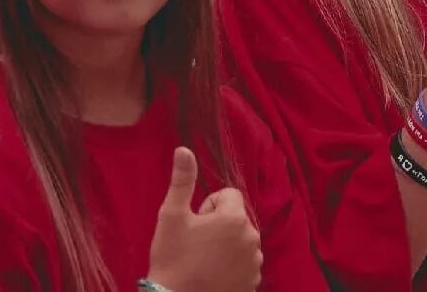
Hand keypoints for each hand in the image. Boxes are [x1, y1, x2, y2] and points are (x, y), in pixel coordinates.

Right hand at [147, 148, 262, 291]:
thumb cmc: (172, 259)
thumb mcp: (171, 217)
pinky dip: (232, 265)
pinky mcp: (253, 281)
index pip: (228, 195)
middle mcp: (251, 237)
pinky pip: (245, 262)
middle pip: (236, 218)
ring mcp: (254, 262)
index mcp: (235, 218)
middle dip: (218, 225)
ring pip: (241, 240)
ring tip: (204, 261)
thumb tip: (184, 149)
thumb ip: (182, 181)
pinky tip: (214, 275)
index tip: (195, 223)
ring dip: (227, 245)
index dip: (209, 206)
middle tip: (197, 244)